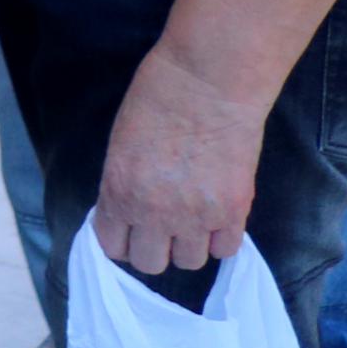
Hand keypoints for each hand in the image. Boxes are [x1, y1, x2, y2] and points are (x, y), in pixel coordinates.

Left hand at [93, 42, 263, 279]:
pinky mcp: (234, 211)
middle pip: (151, 263)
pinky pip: (226, 249)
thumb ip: (122, 185)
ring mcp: (197, 216)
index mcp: (119, 192)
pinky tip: (217, 217)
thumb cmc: (156, 100)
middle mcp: (155, 213)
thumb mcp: (120, 145)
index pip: (112, 247)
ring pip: (190, 261)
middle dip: (152, 247)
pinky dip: (220, 238)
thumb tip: (126, 212)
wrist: (208, 83)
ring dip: (188, 244)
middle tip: (160, 227)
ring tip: (191, 218)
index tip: (127, 232)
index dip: (120, 241)